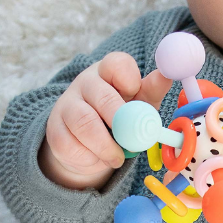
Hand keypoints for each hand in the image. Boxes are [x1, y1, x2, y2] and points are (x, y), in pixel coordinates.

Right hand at [40, 51, 172, 189]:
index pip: (115, 64)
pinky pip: (70, 145)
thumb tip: (167, 75)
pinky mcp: (55, 130)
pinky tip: (98, 158)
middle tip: (133, 139)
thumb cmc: (122, 116)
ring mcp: (66, 105)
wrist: (91, 144)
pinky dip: (88, 157)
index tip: (136, 95)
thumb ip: (152, 90)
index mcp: (108, 71)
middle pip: (102, 96)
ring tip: (118, 158)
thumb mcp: (140, 102)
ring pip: (84, 123)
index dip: (128, 79)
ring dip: (105, 145)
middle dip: (120, 119)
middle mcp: (85, 83)